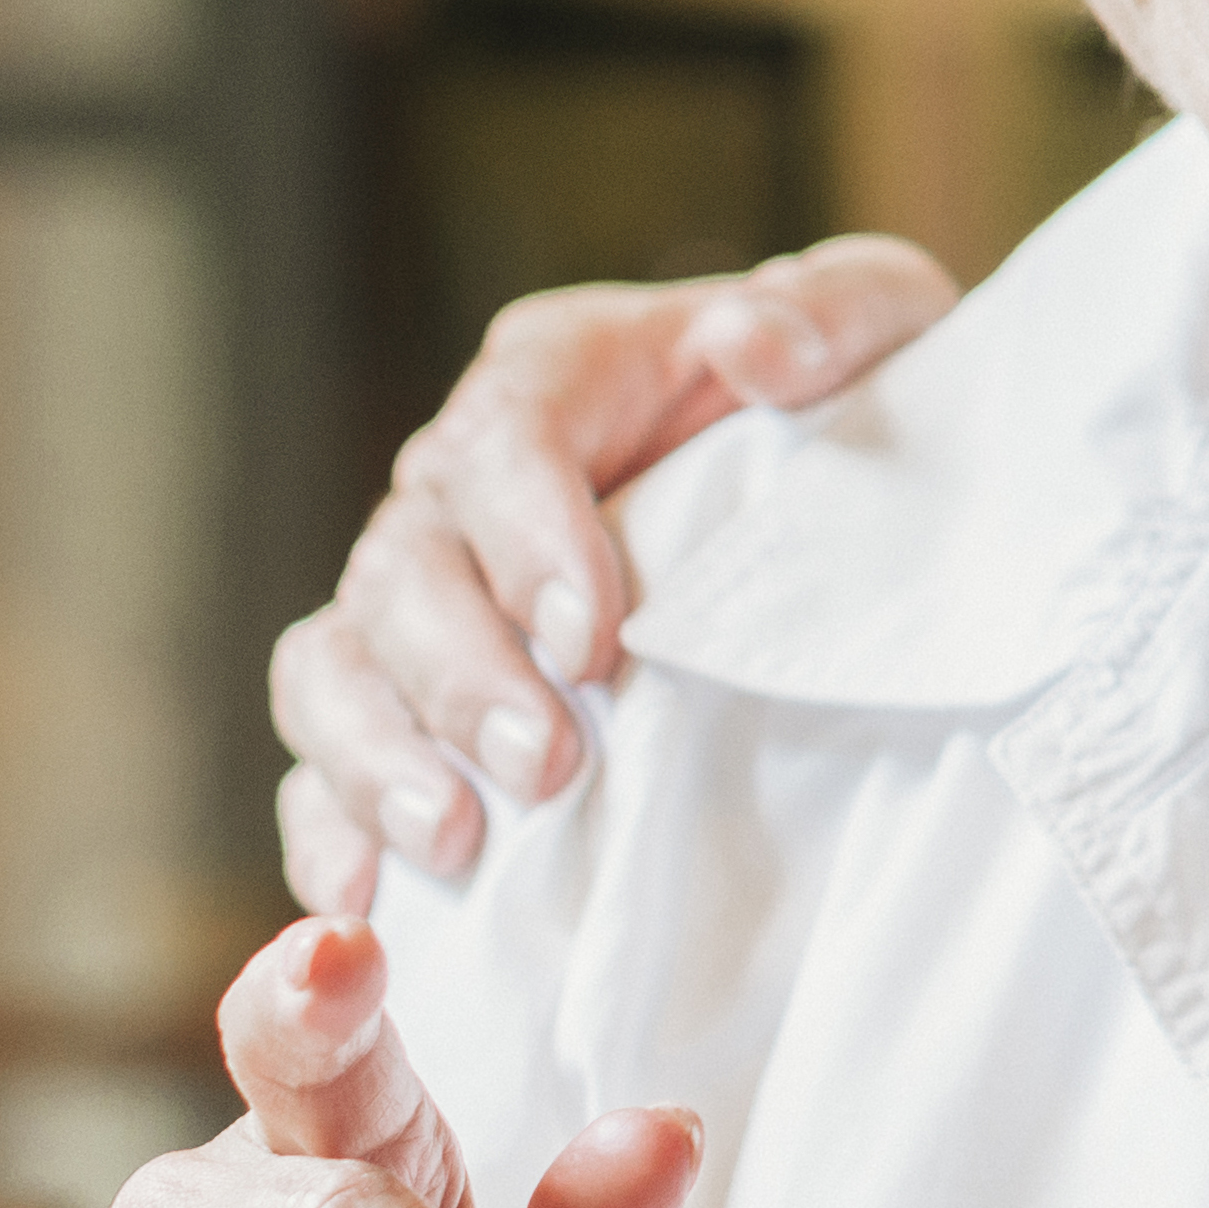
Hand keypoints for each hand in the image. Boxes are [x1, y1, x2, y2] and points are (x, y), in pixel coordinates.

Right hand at [271, 236, 961, 915]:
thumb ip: (835, 313)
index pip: (509, 436)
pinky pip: (325, 751)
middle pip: (408, 564)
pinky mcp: (406, 691)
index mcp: (565, 376)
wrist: (841, 499)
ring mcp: (421, 590)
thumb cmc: (850, 408)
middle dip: (466, 674)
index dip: (530, 537)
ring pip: (340, 659)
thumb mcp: (883, 333)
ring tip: (455, 842)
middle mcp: (462, 479)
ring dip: (379, 755)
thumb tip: (757, 344)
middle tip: (546, 767)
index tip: (593, 640)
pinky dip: (327, 822)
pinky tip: (365, 894)